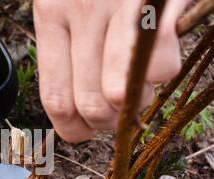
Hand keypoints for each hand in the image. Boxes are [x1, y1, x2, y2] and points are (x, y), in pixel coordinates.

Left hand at [33, 0, 190, 142]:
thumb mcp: (68, 5)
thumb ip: (70, 54)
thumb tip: (82, 112)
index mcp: (51, 16)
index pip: (55, 99)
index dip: (73, 128)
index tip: (86, 130)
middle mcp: (80, 12)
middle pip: (90, 104)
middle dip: (109, 123)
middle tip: (119, 111)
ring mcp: (119, 7)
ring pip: (123, 93)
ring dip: (138, 101)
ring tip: (138, 81)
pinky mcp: (155, 3)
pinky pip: (161, 67)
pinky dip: (162, 72)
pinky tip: (158, 54)